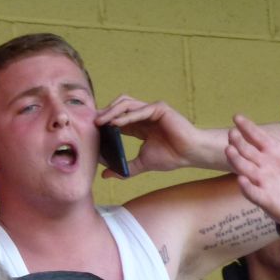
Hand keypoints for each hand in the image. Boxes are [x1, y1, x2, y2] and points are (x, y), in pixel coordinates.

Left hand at [94, 95, 209, 177]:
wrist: (189, 154)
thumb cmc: (170, 157)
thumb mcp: (140, 164)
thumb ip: (123, 168)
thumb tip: (104, 176)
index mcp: (138, 125)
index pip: (116, 120)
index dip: (103, 123)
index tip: (90, 132)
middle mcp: (143, 115)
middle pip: (118, 107)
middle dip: (103, 114)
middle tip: (90, 124)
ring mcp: (151, 109)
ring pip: (126, 103)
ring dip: (111, 111)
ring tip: (100, 122)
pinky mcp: (159, 108)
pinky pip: (140, 110)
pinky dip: (126, 116)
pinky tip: (115, 124)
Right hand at [225, 101, 279, 239]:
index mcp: (272, 151)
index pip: (256, 136)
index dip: (247, 127)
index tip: (237, 117)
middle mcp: (263, 165)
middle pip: (247, 152)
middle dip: (239, 143)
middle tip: (231, 134)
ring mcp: (262, 182)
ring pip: (245, 170)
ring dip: (236, 161)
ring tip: (229, 151)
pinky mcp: (265, 200)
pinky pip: (253, 193)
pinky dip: (247, 187)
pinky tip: (241, 180)